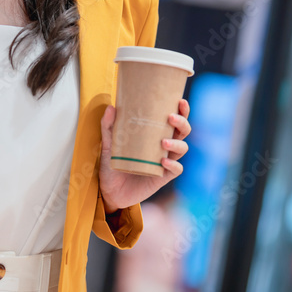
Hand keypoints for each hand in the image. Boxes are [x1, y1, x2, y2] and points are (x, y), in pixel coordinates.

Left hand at [98, 98, 190, 212]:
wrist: (109, 190)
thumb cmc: (112, 164)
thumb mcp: (109, 144)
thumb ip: (108, 126)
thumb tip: (111, 107)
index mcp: (155, 134)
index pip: (173, 120)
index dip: (182, 110)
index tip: (180, 101)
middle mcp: (164, 146)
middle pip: (183, 132)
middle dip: (182, 123)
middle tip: (170, 117)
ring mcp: (165, 161)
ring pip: (182, 148)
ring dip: (177, 143)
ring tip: (163, 142)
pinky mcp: (163, 177)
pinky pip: (176, 169)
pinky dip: (173, 164)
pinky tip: (163, 161)